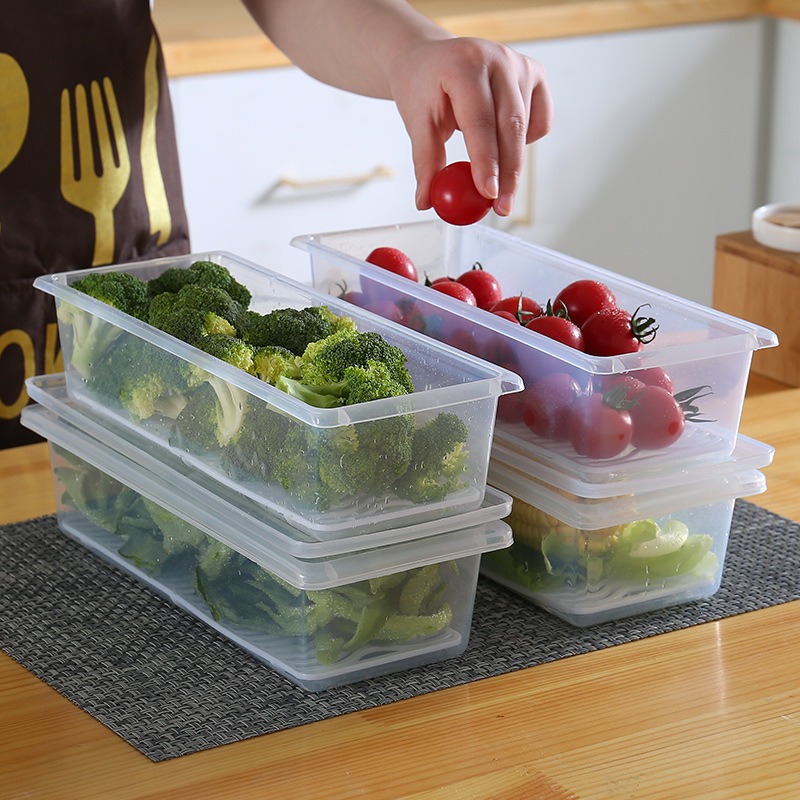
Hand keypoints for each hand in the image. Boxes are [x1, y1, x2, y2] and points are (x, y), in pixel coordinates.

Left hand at [388, 36, 552, 215]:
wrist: (430, 59)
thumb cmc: (423, 87)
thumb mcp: (417, 122)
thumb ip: (425, 162)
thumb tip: (427, 201)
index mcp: (464, 64)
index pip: (480, 121)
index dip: (487, 160)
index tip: (488, 193)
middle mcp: (498, 59)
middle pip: (511, 125)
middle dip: (508, 173)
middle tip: (501, 206)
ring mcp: (520, 64)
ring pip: (526, 128)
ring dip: (511, 159)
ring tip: (487, 168)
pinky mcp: (535, 74)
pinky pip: (540, 122)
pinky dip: (524, 141)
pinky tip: (501, 137)